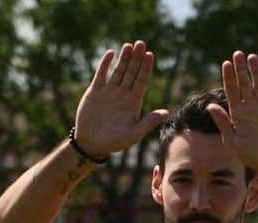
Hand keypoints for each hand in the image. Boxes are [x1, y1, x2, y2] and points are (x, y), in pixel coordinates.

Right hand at [73, 40, 168, 159]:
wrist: (91, 144)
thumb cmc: (114, 142)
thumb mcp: (133, 135)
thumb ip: (148, 123)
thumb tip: (166, 113)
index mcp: (133, 102)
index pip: (142, 81)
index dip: (146, 68)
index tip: (150, 55)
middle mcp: (123, 93)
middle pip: (132, 71)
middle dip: (136, 58)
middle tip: (141, 44)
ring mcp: (110, 90)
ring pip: (119, 70)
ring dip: (124, 58)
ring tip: (129, 46)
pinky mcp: (96, 90)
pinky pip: (102, 73)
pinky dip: (105, 64)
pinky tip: (111, 53)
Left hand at [207, 52, 257, 179]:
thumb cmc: (249, 155)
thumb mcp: (232, 141)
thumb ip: (222, 123)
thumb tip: (210, 106)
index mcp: (237, 113)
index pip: (231, 91)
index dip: (228, 77)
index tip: (225, 63)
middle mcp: (250, 107)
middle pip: (244, 84)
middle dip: (240, 69)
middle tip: (237, 54)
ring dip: (255, 71)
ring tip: (251, 57)